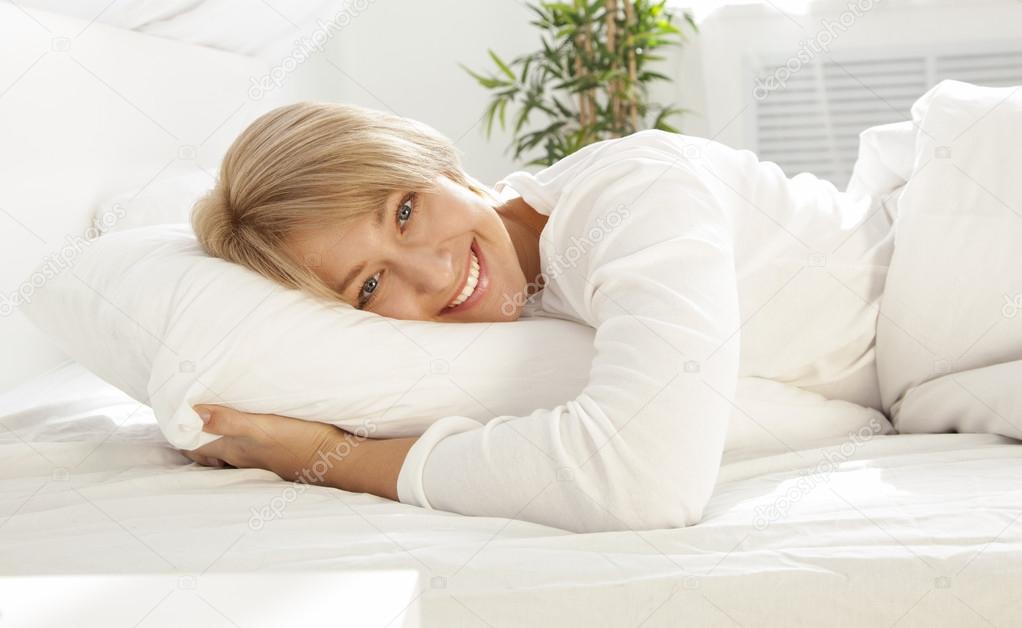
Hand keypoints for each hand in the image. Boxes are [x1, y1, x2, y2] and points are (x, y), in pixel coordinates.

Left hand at [179, 404, 349, 482]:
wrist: (337, 459)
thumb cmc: (300, 441)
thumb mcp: (263, 427)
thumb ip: (229, 420)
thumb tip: (193, 413)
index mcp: (233, 449)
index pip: (194, 445)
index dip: (178, 432)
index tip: (169, 413)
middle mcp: (241, 456)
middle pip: (206, 448)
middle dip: (192, 434)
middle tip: (183, 414)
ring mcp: (259, 457)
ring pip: (225, 449)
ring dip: (214, 436)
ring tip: (206, 420)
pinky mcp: (276, 453)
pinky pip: (246, 447)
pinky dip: (236, 438)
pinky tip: (244, 429)